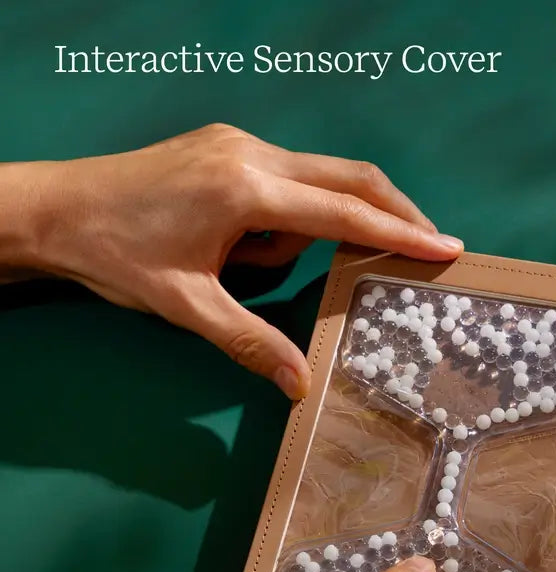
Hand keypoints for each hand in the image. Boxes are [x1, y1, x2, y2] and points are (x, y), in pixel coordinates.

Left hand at [1, 125, 462, 397]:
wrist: (53, 210)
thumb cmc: (115, 255)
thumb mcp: (186, 306)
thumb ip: (250, 342)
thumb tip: (301, 386)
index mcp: (246, 187)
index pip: (344, 212)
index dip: (400, 233)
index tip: (446, 247)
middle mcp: (251, 153)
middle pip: (348, 176)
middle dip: (392, 211)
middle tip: (427, 245)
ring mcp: (238, 144)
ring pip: (314, 180)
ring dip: (313, 226)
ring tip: (249, 269)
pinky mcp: (225, 148)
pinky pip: (282, 180)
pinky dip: (287, 216)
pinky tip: (242, 248)